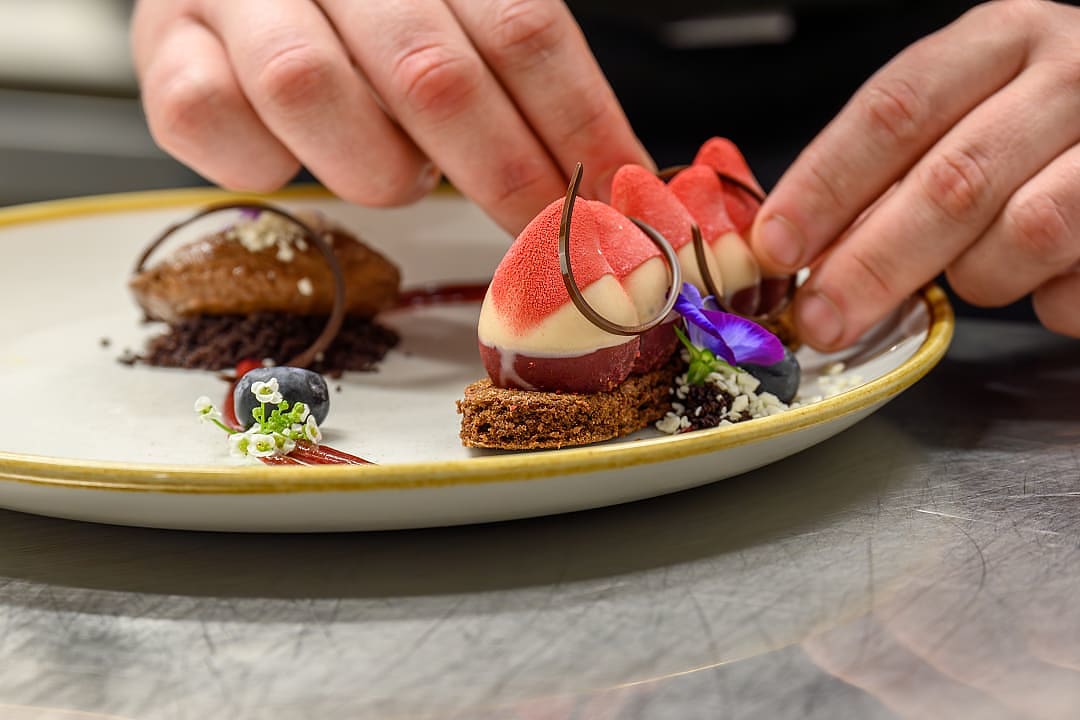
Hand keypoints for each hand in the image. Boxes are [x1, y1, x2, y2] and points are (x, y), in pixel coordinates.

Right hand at [130, 0, 651, 234]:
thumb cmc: (362, 9)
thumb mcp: (449, 10)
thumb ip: (512, 66)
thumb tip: (609, 170)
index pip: (524, 27)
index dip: (579, 123)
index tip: (616, 195)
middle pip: (432, 71)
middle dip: (501, 174)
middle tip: (540, 233)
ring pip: (311, 92)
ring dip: (376, 165)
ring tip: (398, 170)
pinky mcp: (165, 49)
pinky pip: (216, 123)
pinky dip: (268, 163)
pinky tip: (297, 155)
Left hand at [750, 0, 1079, 348]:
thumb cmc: (1039, 125)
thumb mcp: (965, 110)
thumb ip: (890, 166)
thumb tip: (796, 247)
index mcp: (1002, 39)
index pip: (896, 109)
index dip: (826, 184)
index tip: (778, 245)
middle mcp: (1071, 76)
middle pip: (952, 180)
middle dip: (871, 263)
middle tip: (821, 319)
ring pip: (1026, 232)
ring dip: (976, 276)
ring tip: (972, 272)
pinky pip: (1076, 287)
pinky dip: (1045, 301)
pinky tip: (1043, 280)